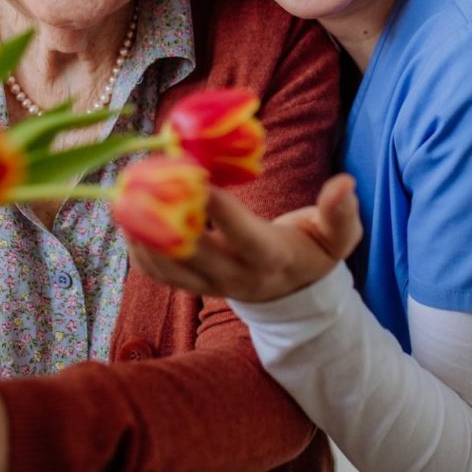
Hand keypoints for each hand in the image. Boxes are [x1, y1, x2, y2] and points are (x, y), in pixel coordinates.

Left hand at [130, 173, 362, 301]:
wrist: (294, 292)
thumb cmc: (314, 252)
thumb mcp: (338, 237)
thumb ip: (341, 213)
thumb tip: (345, 183)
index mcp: (271, 260)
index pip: (244, 238)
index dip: (222, 212)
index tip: (199, 180)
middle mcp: (236, 277)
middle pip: (194, 255)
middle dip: (167, 219)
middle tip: (146, 179)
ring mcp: (210, 285)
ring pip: (168, 267)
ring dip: (143, 233)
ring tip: (126, 194)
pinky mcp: (192, 285)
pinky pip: (158, 272)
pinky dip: (138, 247)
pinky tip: (128, 216)